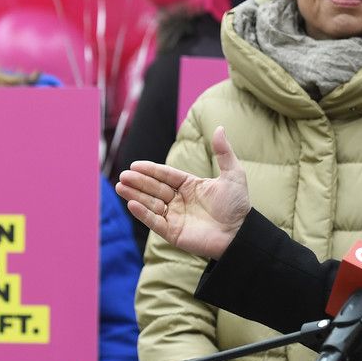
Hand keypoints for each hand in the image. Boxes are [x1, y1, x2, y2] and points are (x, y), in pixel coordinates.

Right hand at [116, 125, 250, 259]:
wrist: (240, 233)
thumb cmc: (237, 205)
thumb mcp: (232, 174)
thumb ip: (223, 152)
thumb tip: (219, 127)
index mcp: (189, 186)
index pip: (165, 175)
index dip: (150, 170)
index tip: (135, 165)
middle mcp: (180, 200)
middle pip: (154, 188)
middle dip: (138, 182)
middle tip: (123, 175)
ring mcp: (175, 217)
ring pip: (151, 204)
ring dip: (135, 195)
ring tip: (120, 186)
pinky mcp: (173, 233)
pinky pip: (155, 222)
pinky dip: (143, 214)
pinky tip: (131, 203)